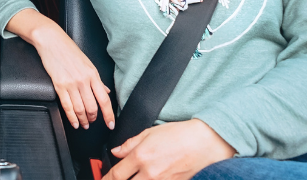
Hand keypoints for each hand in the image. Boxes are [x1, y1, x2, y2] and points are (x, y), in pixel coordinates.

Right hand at [8, 9, 114, 129]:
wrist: (52, 41)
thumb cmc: (69, 50)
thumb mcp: (88, 63)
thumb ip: (97, 80)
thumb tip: (106, 92)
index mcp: (93, 74)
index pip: (104, 99)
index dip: (109, 114)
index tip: (111, 124)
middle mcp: (84, 80)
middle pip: (92, 107)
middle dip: (93, 118)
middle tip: (92, 122)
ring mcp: (71, 84)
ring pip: (80, 109)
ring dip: (83, 120)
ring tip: (84, 124)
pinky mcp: (59, 85)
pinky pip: (67, 106)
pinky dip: (71, 118)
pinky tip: (74, 123)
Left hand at [103, 119, 235, 179]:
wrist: (204, 143)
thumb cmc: (179, 134)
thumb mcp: (149, 132)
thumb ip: (130, 144)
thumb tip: (116, 151)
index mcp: (141, 157)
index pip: (116, 175)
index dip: (105, 179)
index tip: (102, 179)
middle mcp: (149, 173)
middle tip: (116, 178)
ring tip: (131, 178)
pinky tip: (147, 178)